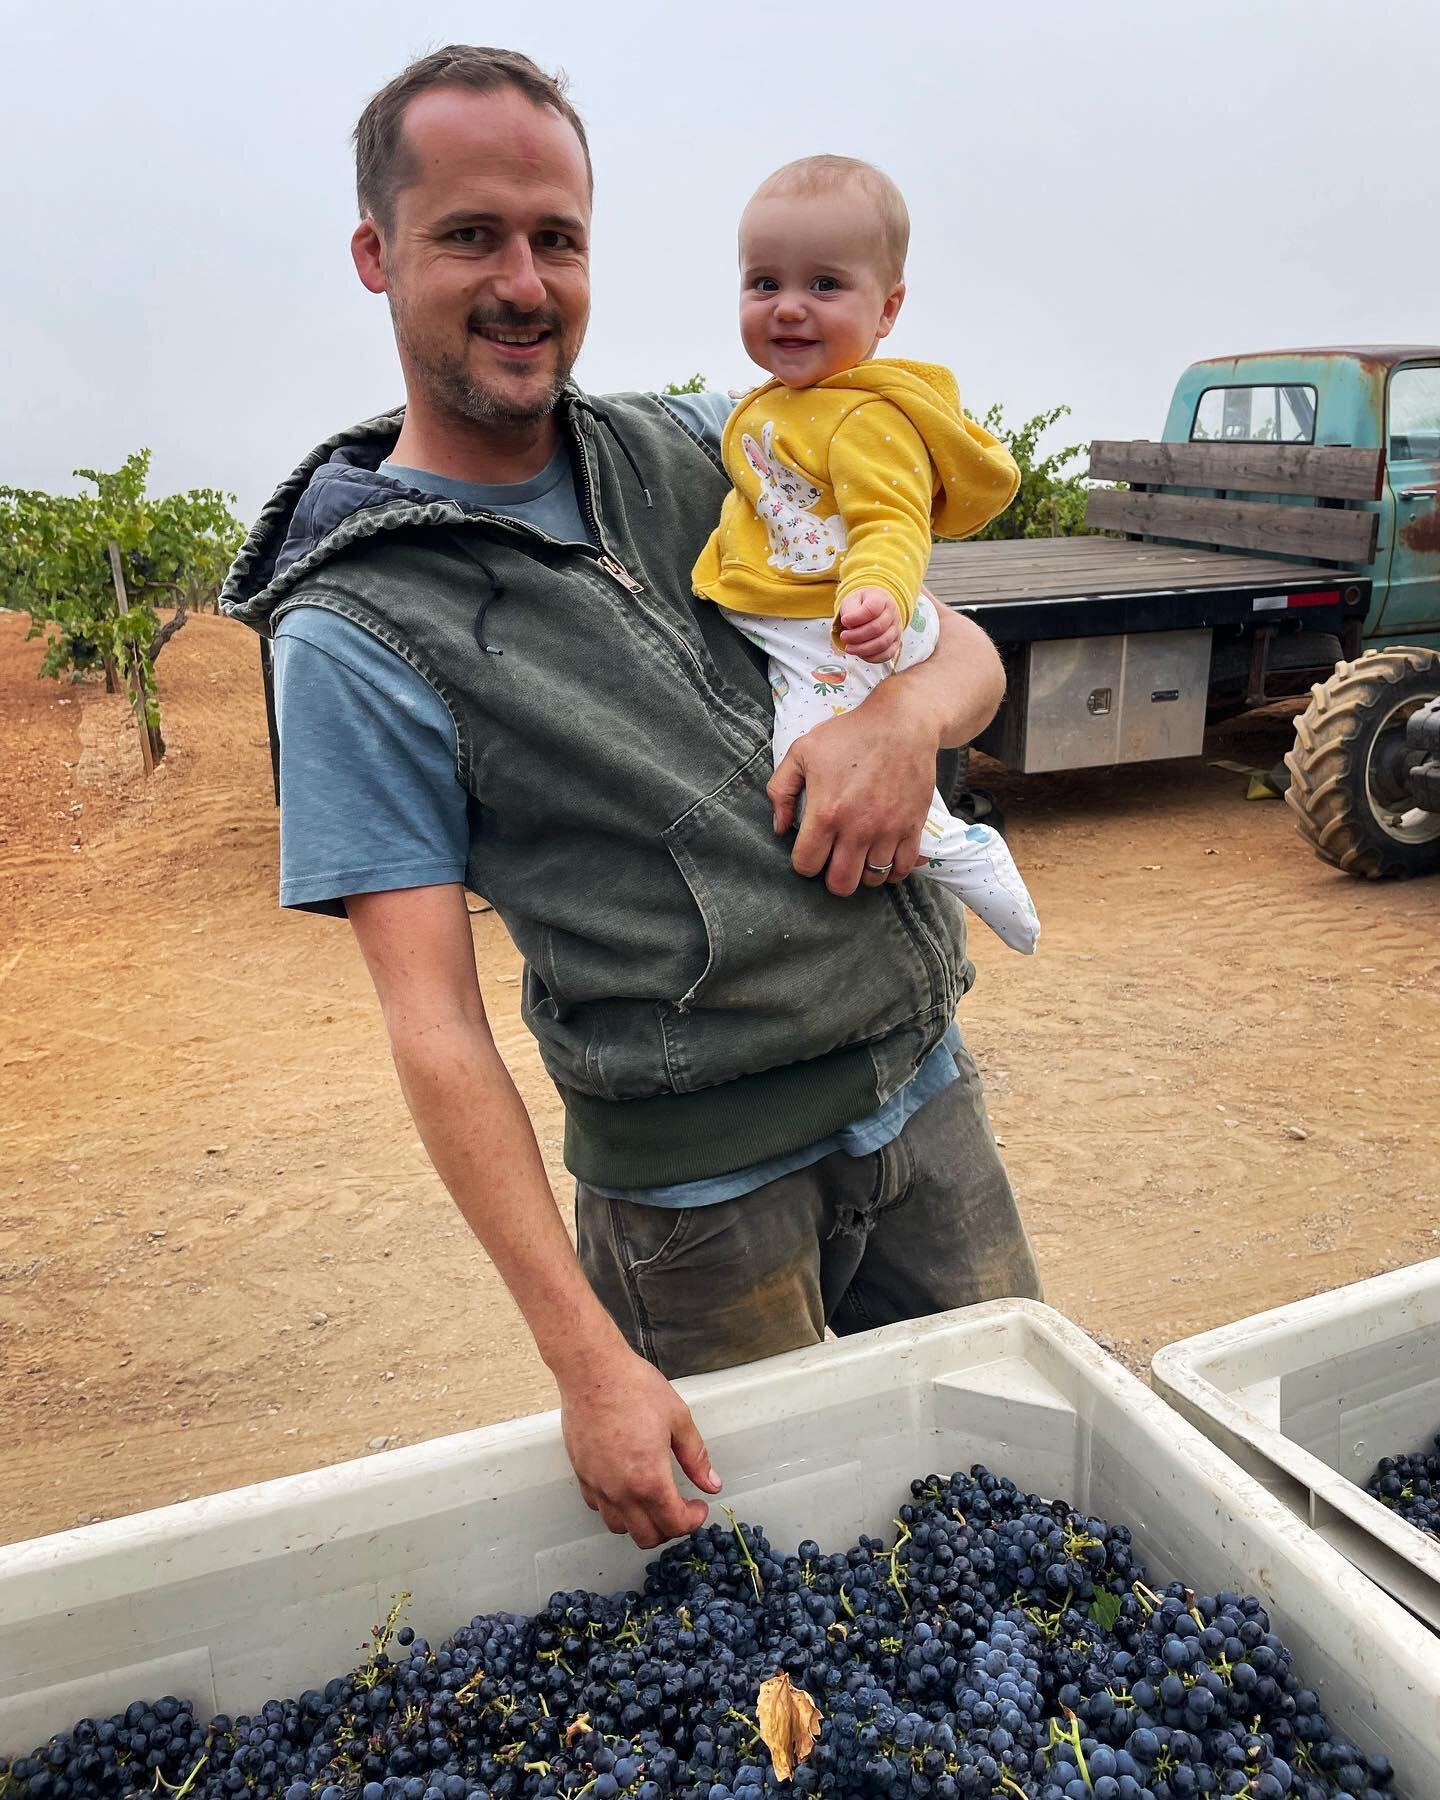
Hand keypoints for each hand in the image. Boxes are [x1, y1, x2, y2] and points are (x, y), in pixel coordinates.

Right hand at [559, 1343, 722, 1547]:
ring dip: (641, 1522)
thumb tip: (711, 1484)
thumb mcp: (678, 1419)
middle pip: (647, 1536)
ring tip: (653, 1499)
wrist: (592, 1371)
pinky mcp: (581, 1475)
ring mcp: (598, 1485)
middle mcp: (621, 1491)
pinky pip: (599, 1507)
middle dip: (670, 1527)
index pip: (674, 1524)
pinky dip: (616, 1507)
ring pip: (620, 1527)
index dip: (693, 1521)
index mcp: (650, 1479)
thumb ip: (696, 1458)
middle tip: (680, 1506)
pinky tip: (626, 1485)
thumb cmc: (635, 1388)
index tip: (699, 1506)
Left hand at [768, 683, 937, 893]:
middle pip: (840, 884)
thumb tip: (779, 828)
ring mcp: (888, 831)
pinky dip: (891, 870)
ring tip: (858, 854)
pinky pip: (902, 869)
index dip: (804, 862)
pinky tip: (883, 855)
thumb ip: (781, 790)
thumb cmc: (849, 735)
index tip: (810, 849)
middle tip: (833, 858)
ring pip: (872, 879)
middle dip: (831, 877)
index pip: (807, 865)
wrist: (902, 723)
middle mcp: (857, 829)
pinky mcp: (913, 828)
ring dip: (861, 872)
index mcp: (826, 813)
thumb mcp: (802, 752)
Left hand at [836, 587, 902, 663]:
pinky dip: (872, 657)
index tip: (844, 620)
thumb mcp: (852, 600)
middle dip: (856, 636)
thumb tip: (851, 627)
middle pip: (877, 628)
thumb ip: (850, 611)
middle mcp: (892, 615)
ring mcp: (895, 630)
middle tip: (843, 636)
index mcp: (882, 600)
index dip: (856, 617)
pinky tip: (860, 654)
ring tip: (849, 648)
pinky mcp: (895, 643)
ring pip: (882, 643)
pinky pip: (886, 655)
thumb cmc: (862, 605)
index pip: (872, 609)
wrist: (875, 608)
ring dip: (862, 649)